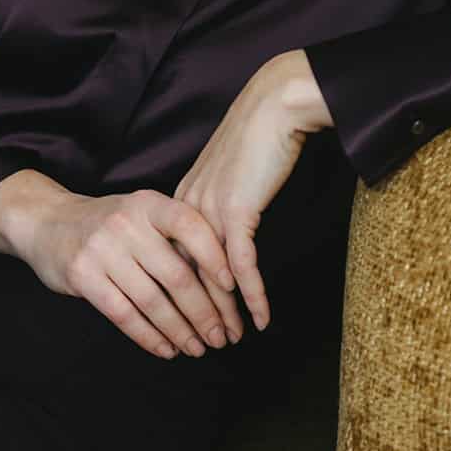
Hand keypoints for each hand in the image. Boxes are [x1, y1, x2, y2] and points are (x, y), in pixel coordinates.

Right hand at [0, 169, 243, 360]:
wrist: (47, 221)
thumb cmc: (107, 222)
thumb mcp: (139, 213)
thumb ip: (172, 236)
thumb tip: (221, 279)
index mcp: (148, 204)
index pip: (191, 227)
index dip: (215, 258)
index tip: (232, 289)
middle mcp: (127, 223)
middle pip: (176, 275)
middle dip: (204, 312)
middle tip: (221, 336)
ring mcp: (102, 250)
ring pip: (152, 301)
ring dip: (179, 330)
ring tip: (197, 348)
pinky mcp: (83, 276)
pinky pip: (124, 314)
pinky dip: (149, 336)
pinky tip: (166, 348)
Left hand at [173, 50, 332, 331]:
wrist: (274, 107)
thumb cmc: (259, 137)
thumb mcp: (231, 175)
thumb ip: (222, 202)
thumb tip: (227, 230)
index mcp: (183, 199)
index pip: (177, 257)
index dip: (185, 293)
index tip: (193, 318)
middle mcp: (190, 208)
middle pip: (189, 273)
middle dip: (200, 312)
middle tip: (208, 343)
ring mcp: (210, 211)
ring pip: (212, 276)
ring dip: (225, 312)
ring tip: (232, 340)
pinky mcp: (236, 212)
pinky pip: (242, 266)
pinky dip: (252, 296)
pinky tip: (260, 318)